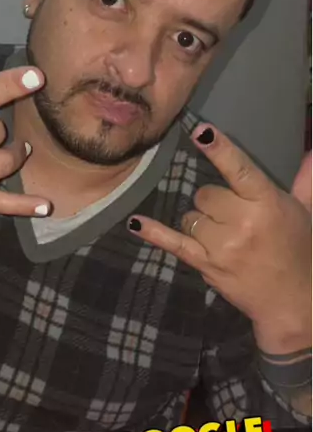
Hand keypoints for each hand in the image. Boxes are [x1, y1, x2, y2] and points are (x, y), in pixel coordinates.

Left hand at [128, 124, 311, 352]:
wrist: (293, 301)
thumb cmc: (297, 250)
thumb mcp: (304, 211)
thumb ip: (305, 179)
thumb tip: (312, 150)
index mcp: (268, 204)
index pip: (239, 169)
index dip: (219, 149)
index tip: (200, 130)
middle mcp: (243, 223)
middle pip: (206, 193)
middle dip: (215, 202)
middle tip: (234, 217)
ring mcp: (222, 247)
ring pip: (190, 216)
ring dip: (201, 222)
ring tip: (225, 236)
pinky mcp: (206, 265)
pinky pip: (174, 243)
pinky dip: (154, 233)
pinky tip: (135, 222)